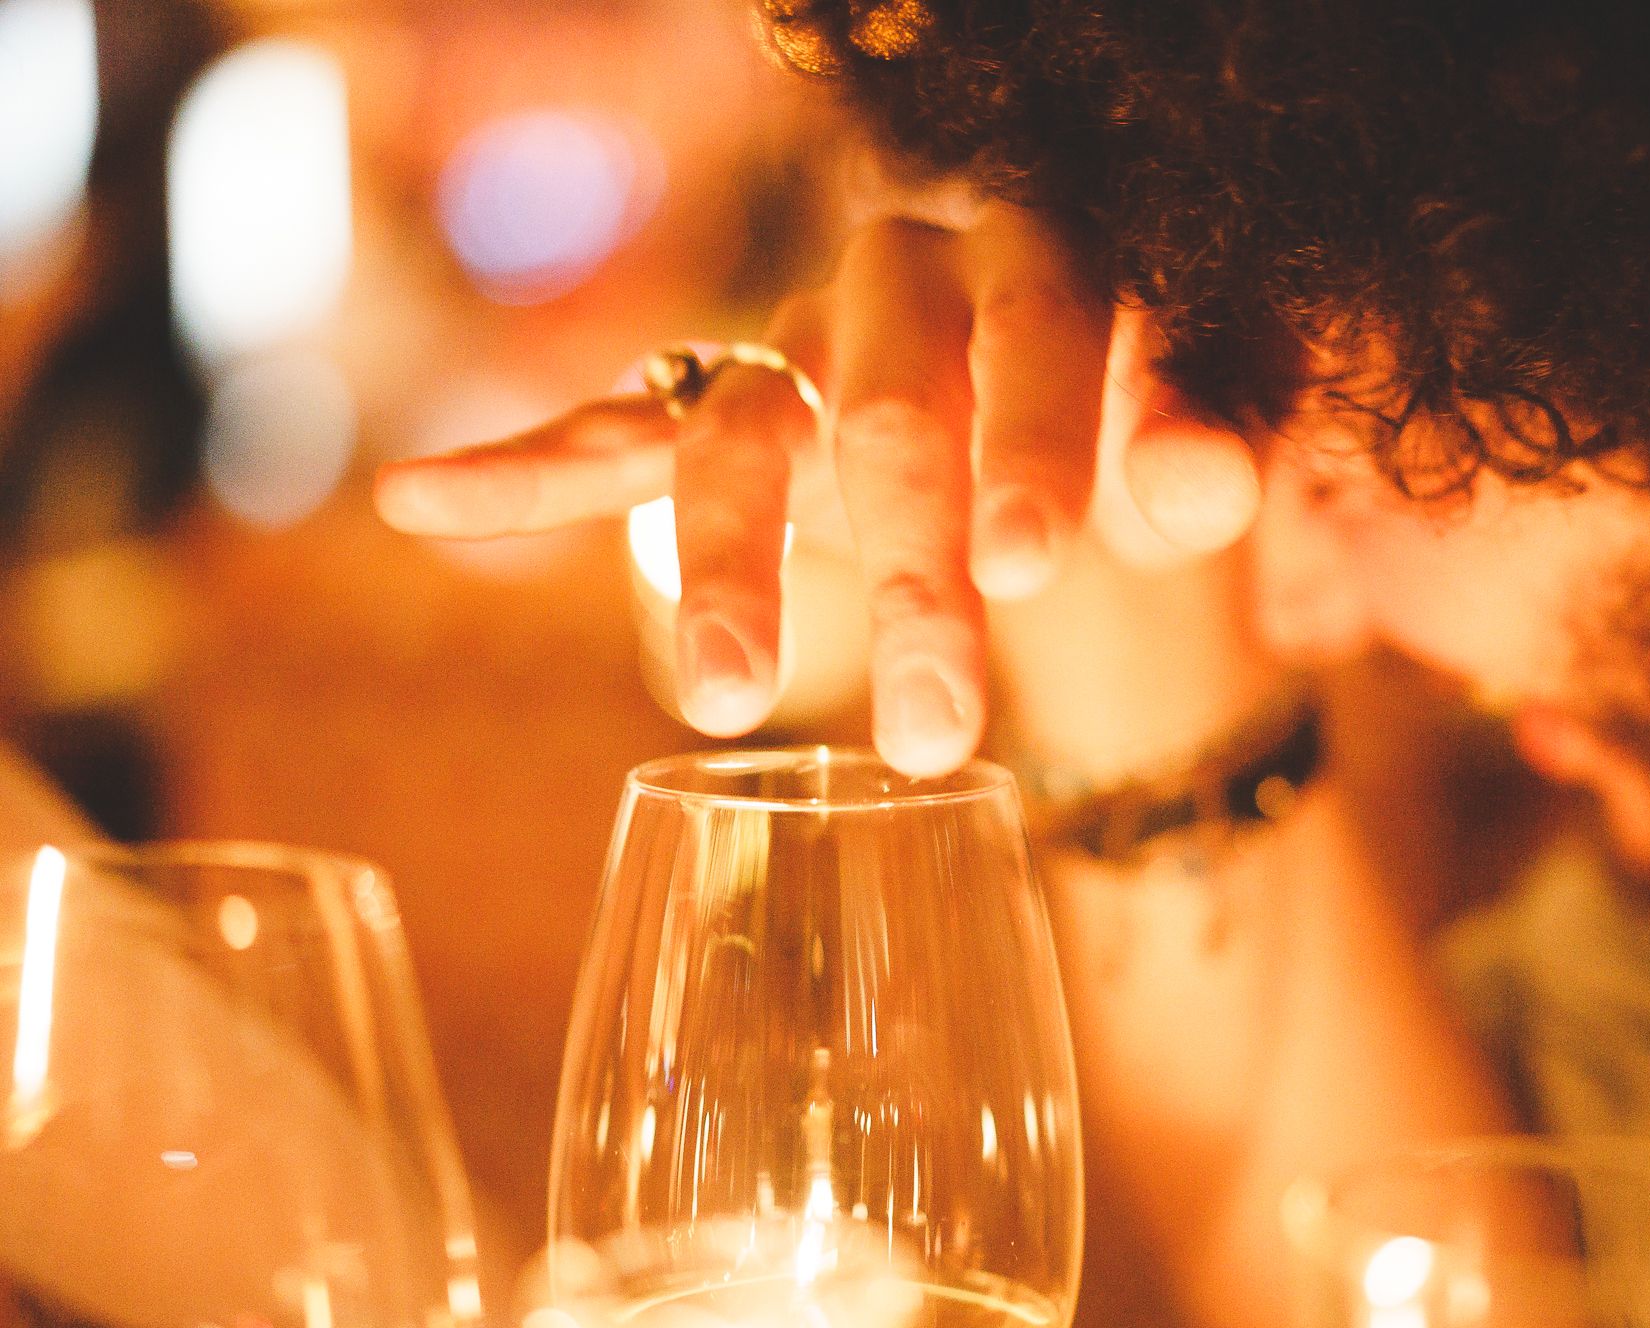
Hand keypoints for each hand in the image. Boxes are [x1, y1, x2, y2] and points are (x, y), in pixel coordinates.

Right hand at [374, 204, 1260, 775]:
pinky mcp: (726, 421)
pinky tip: (420, 497)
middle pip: (885, 408)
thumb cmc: (1136, 420)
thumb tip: (1208, 481)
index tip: (1029, 567)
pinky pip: (615, 435)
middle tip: (937, 726)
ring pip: (739, 437)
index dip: (1032, 440)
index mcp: (1036, 259)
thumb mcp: (1196, 435)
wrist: (1052, 421)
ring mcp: (794, 352)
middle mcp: (898, 287)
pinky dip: (526, 466)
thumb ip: (1208, 437)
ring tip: (726, 699)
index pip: (1034, 329)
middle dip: (909, 573)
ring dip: (727, 569)